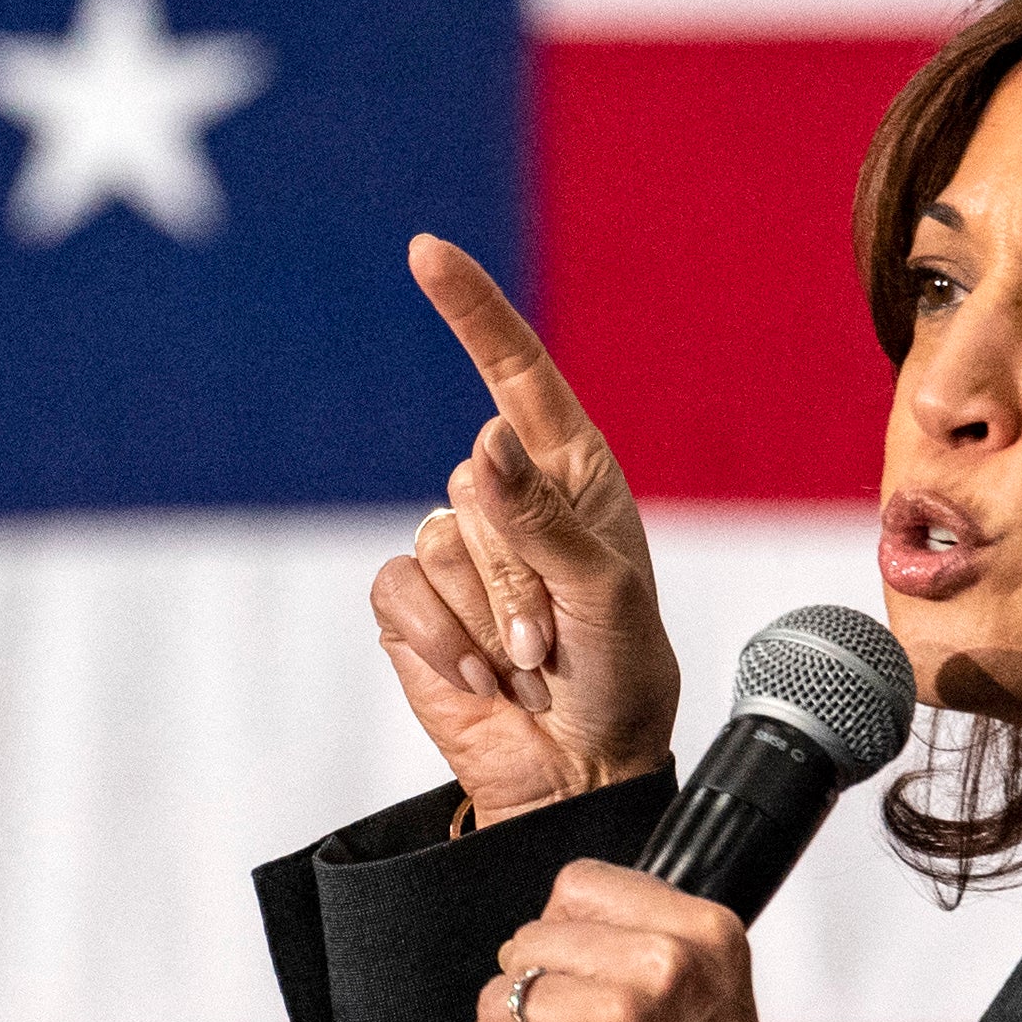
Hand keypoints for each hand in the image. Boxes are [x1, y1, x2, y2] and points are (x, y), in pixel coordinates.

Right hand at [370, 235, 679, 824]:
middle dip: (518, 572)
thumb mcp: (604, 590)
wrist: (580, 770)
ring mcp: (456, 554)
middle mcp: (509, 501)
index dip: (471, 310)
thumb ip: (541, 517)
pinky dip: (443, 642)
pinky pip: (400, 591)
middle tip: (558, 636)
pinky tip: (482, 675)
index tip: (427, 251)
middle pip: (474, 484)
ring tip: (529, 660)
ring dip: (489, 618)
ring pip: (437, 544)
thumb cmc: (620, 676)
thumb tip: (483, 442)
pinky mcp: (413, 606)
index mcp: (571, 473)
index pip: (514, 372)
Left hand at [451, 861, 791, 1021]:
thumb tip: (559, 926)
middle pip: (530, 941)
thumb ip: (648, 948)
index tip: (568, 980)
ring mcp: (618, 1016)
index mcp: (706, 934)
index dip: (558, 938)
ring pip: (498, 998)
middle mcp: (666, 965)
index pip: (581, 884)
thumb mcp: (710, 1001)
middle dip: (526, 996)